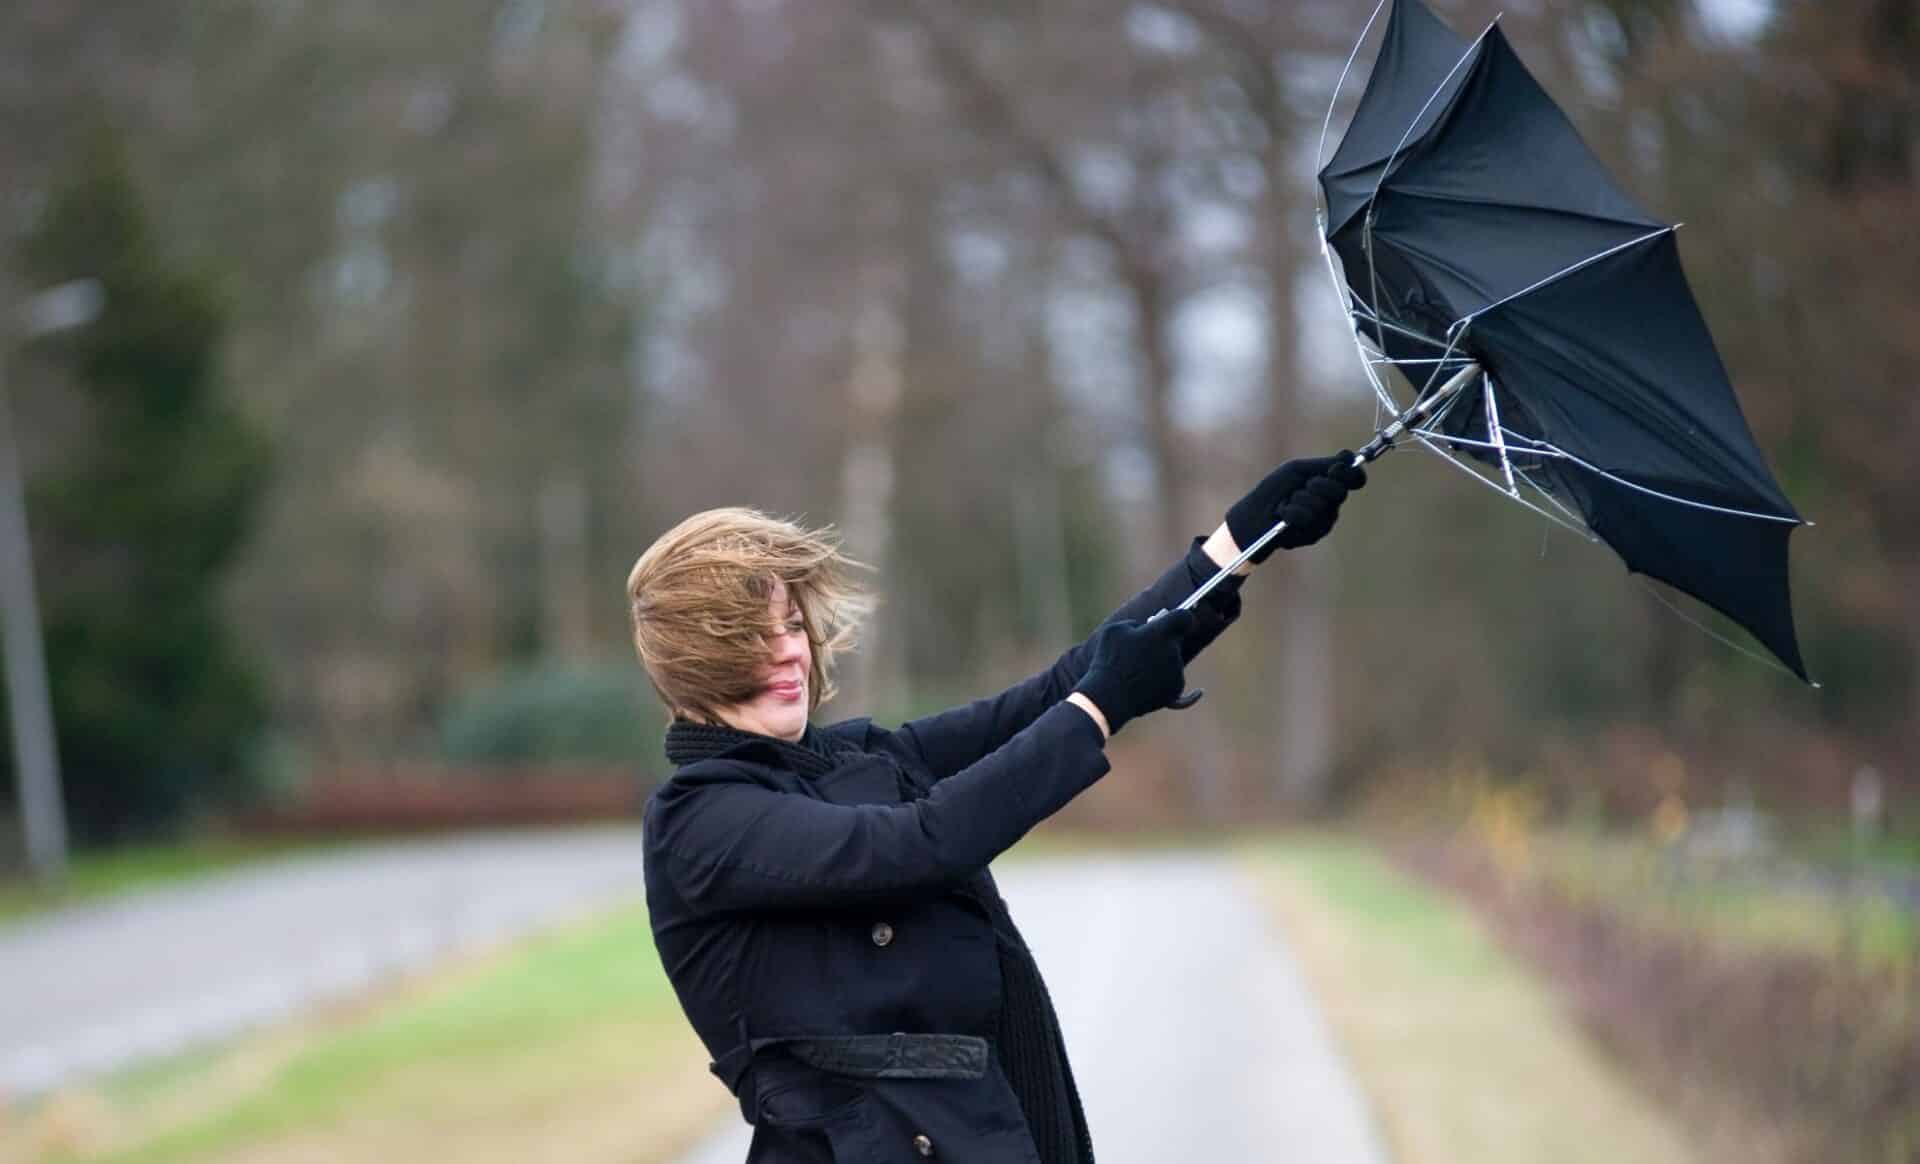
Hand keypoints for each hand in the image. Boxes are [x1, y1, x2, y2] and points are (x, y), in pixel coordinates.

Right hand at [1071, 611, 1193, 734]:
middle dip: (1163, 642)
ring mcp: (1177, 670)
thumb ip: (1134, 623)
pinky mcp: (1177, 688)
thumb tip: (1147, 626)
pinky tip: (1153, 682)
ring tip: (1137, 671)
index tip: (1171, 623)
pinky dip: (1164, 680)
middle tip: (1143, 649)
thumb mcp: (1114, 631)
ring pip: (1173, 660)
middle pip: (1175, 640)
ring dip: (1160, 662)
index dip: (1179, 618)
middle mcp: (1173, 650)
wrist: (1111, 697)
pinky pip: (1173, 678)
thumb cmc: (1110, 660)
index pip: (1184, 617)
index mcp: (1160, 633)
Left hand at [1224, 451, 1367, 561]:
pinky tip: (1283, 514)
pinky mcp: (1314, 535)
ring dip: (1299, 499)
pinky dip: (1291, 512)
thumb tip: (1350, 456)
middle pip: (1340, 491)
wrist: (1255, 514)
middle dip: (1319, 485)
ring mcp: (1325, 521)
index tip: (1336, 469)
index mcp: (1331, 484)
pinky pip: (1307, 518)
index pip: (1355, 479)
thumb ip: (1323, 464)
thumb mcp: (1298, 470)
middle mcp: (1332, 503)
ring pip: (1322, 505)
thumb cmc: (1275, 489)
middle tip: (1303, 485)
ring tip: (1287, 502)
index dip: (1351, 473)